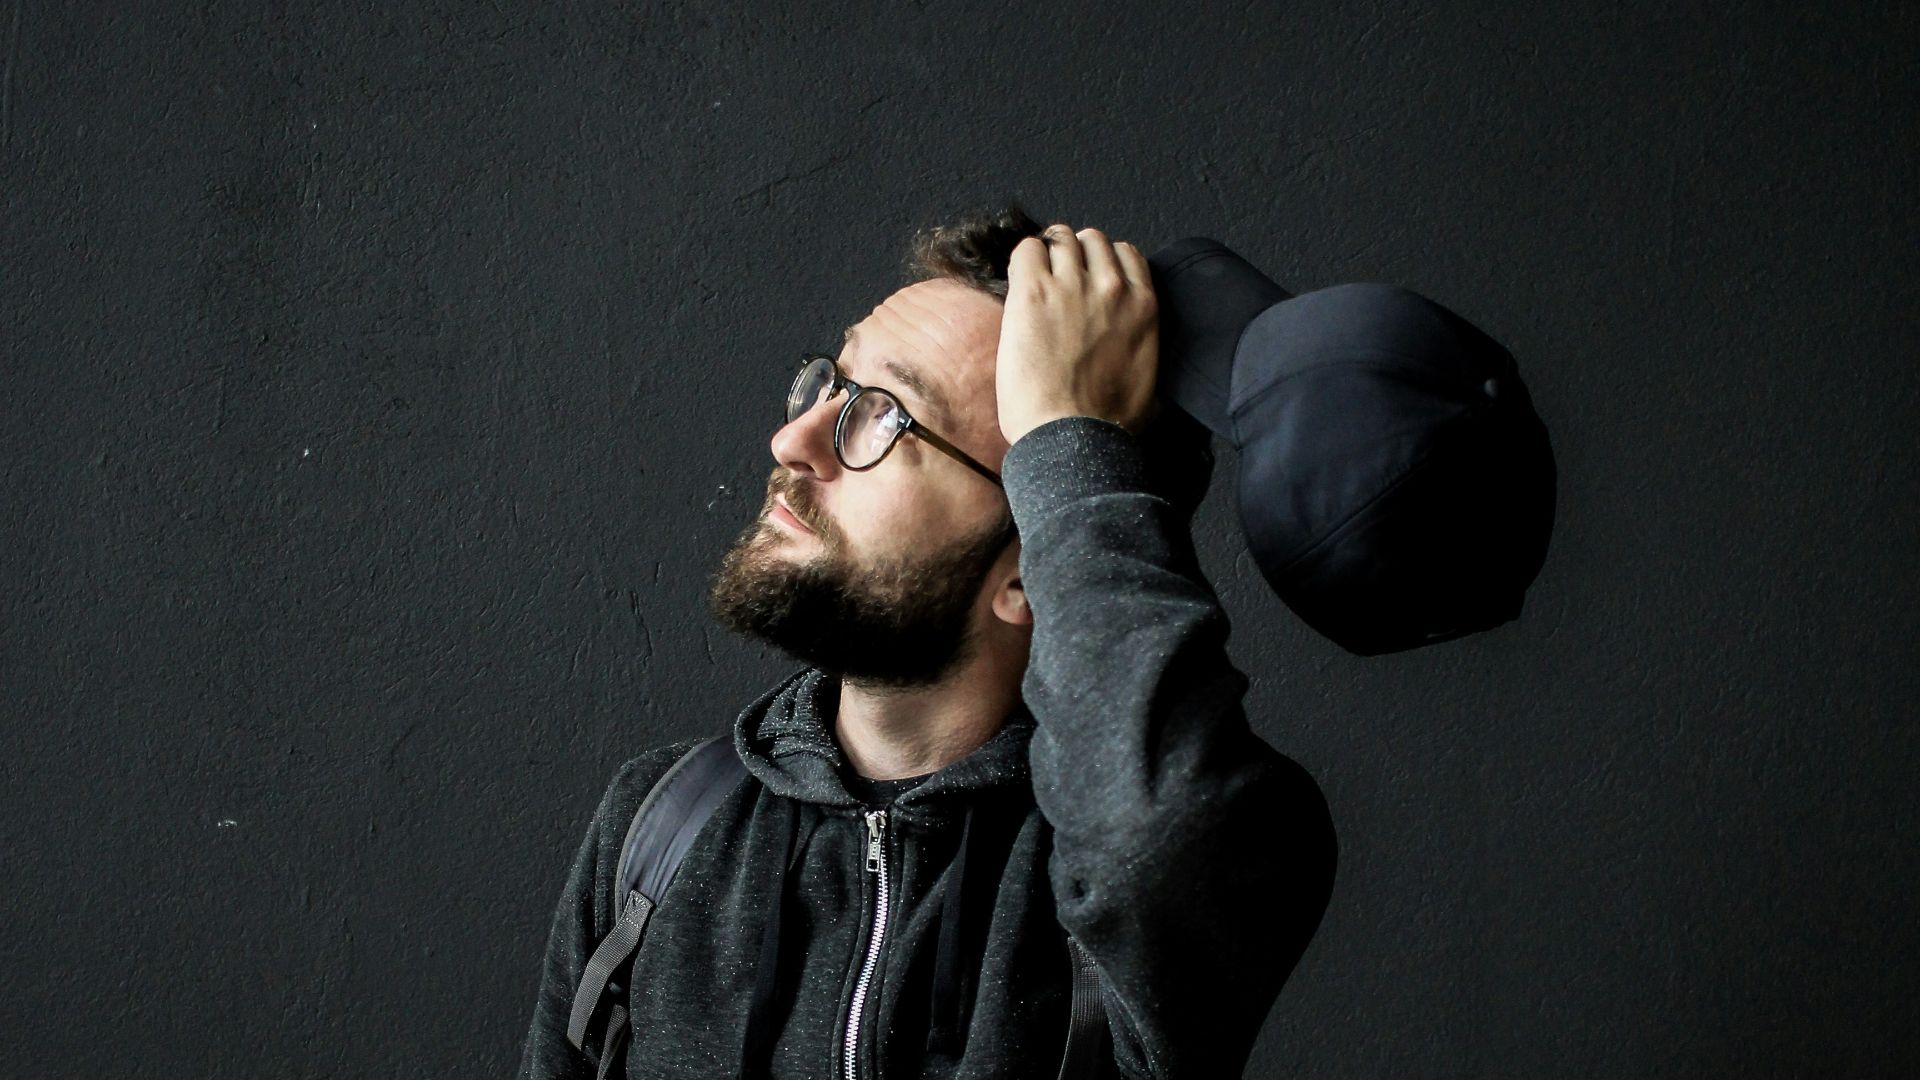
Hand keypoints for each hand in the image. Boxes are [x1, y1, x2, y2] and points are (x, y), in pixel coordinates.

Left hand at [995, 223, 1160, 444]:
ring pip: (1060, 238)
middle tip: (1059, 281)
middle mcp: (1111, 286)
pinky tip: (1020, 285)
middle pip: (1092, 240)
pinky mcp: (1034, 292)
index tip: (1089, 279)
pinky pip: (1027, 249)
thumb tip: (1141, 354)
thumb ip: (1147, 349)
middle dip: (1075, 255)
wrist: (1072, 436)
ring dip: (1048, 255)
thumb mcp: (1152, 381)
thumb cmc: (1109, 422)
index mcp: (1143, 305)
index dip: (1103, 263)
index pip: (1126, 253)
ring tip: (1037, 282)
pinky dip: (1023, 259)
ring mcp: (1072, 285)